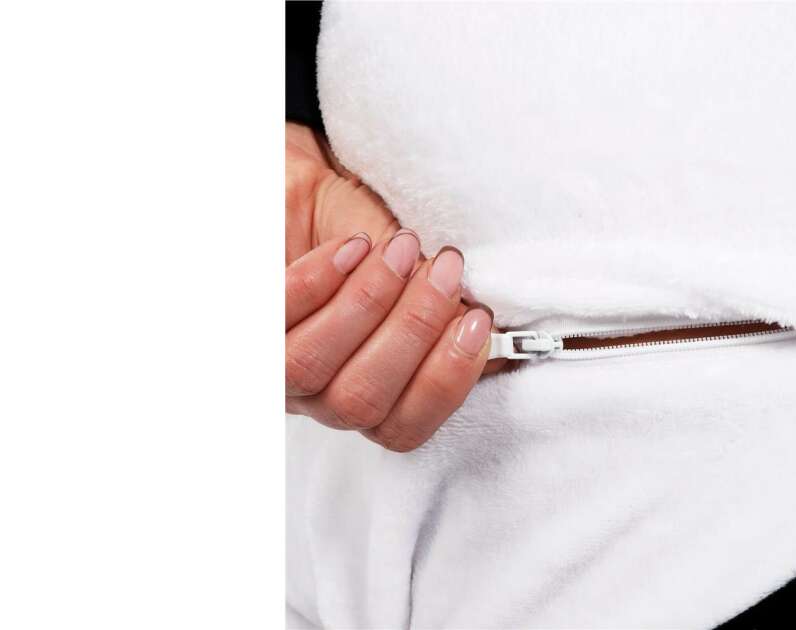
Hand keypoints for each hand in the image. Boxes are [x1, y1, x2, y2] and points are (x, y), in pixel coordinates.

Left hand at [285, 123, 501, 450]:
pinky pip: (277, 317)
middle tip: (445, 270)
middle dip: (412, 333)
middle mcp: (318, 397)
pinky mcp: (246, 323)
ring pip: (313, 365)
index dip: (445, 382)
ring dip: (367, 304)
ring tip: (401, 248)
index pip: (405, 427)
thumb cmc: (371, 240)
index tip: (478, 322)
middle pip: (360, 401)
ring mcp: (275, 366)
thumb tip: (500, 335)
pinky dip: (321, 280)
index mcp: (371, 397)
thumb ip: (451, 310)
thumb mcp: (419, 275)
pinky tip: (354, 246)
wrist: (308, 196)